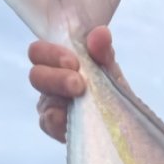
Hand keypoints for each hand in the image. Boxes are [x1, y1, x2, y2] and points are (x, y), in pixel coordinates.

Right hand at [28, 27, 124, 142]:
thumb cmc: (112, 91)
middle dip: (56, 77)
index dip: (51, 54)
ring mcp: (51, 108)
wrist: (127, 123)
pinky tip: (69, 119)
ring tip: (79, 98)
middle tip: (78, 83)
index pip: (38, 52)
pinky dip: (58, 122)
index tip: (74, 61)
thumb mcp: (110, 70)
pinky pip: (49, 125)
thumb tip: (101, 33)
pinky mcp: (58, 130)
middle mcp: (50, 84)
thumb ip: (103, 52)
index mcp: (57, 65)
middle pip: (36, 76)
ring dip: (59, 100)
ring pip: (42, 103)